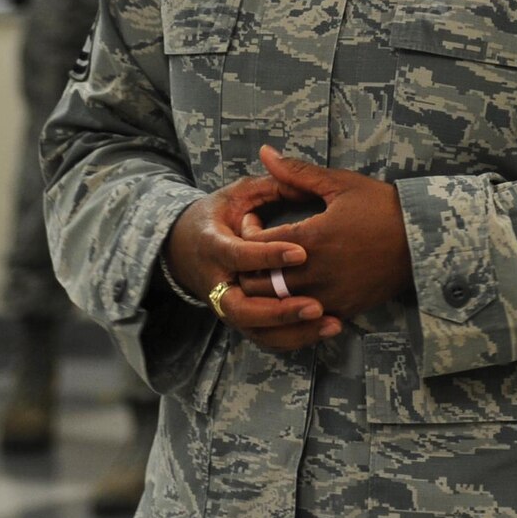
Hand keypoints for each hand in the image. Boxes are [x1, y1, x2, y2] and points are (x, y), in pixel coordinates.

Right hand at [166, 174, 339, 353]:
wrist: (184, 249)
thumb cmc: (217, 217)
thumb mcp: (237, 195)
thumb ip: (269, 187)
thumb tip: (301, 179)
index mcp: (213, 246)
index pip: (238, 256)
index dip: (268, 255)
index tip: (301, 252)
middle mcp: (217, 284)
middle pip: (242, 309)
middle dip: (279, 311)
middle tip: (315, 305)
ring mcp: (228, 306)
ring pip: (257, 330)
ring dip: (294, 332)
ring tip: (331, 322)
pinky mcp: (242, 320)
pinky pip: (266, 338)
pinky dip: (295, 338)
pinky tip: (327, 329)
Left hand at [235, 146, 412, 319]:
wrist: (424, 240)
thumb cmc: (382, 207)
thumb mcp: (340, 184)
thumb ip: (296, 172)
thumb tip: (265, 152)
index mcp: (311, 239)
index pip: (254, 246)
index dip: (246, 233)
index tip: (252, 223)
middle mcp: (316, 273)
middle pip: (259, 282)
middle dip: (250, 265)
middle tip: (257, 250)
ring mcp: (330, 295)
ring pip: (279, 305)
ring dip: (270, 289)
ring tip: (273, 269)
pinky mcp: (344, 309)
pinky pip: (306, 317)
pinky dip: (295, 305)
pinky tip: (299, 286)